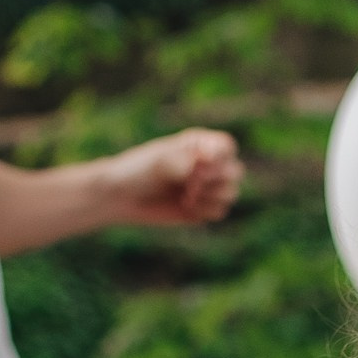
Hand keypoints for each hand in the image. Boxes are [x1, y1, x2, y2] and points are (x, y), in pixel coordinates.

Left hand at [100, 129, 243, 228]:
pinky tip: (186, 207)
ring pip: (231, 193)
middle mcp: (207, 164)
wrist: (122, 197)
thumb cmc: (137, 171)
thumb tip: (204, 161)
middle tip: (190, 184)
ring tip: (187, 197)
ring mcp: (207, 187)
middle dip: (215, 181)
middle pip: (235, 171)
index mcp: (198, 144)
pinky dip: (205, 211)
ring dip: (211, 198)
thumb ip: (182, 160)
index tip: (198, 166)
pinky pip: (220, 212)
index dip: (219, 158)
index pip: (226, 146)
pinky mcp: (203, 208)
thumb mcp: (157, 162)